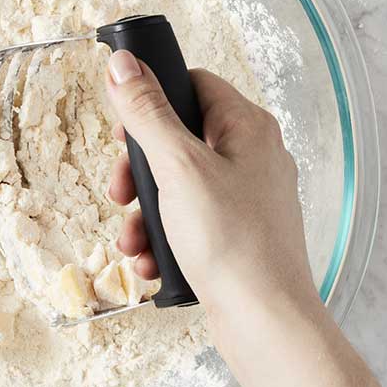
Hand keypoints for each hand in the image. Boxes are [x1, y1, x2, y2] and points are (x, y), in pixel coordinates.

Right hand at [103, 49, 322, 336]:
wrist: (266, 321)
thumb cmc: (234, 243)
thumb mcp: (178, 168)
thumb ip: (148, 113)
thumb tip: (125, 64)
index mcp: (248, 128)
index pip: (195, 85)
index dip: (153, 101)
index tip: (122, 128)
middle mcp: (254, 157)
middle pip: (180, 141)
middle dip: (140, 172)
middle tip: (121, 192)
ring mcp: (248, 199)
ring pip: (180, 188)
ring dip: (146, 213)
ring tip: (132, 240)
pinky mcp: (238, 236)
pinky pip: (191, 224)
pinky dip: (165, 240)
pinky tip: (151, 263)